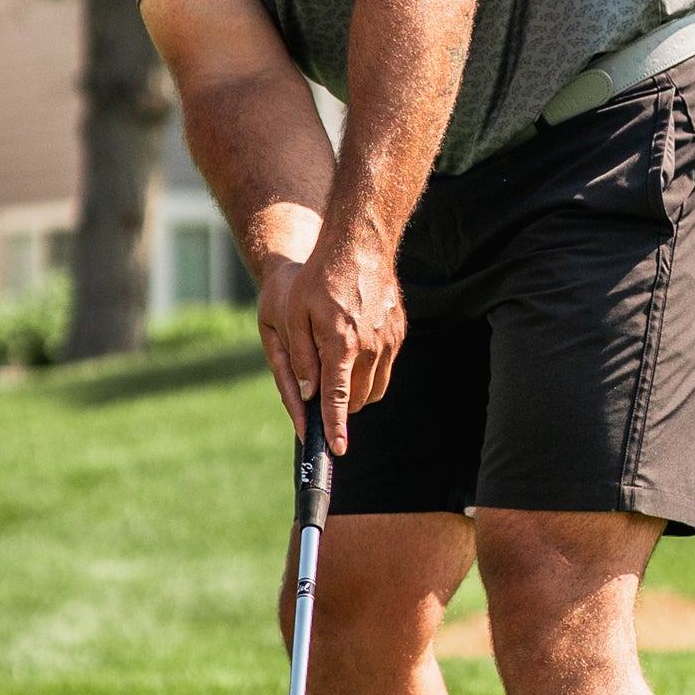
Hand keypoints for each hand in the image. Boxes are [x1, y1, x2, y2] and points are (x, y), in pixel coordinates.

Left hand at [256, 235, 405, 450]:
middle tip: (323, 392)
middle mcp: (371, 347)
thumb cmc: (319, 278)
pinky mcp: (398, 332)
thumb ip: (301, 358)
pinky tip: (355, 348)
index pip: (339, 398)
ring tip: (338, 368)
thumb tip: (308, 392)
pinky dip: (370, 369)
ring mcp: (389, 340)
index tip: (338, 450)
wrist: (359, 245)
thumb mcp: (295, 316)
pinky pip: (386, 366)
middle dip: (341, 405)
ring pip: (375, 387)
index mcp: (341, 344)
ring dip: (356, 390)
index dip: (336, 427)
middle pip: (358, 398)